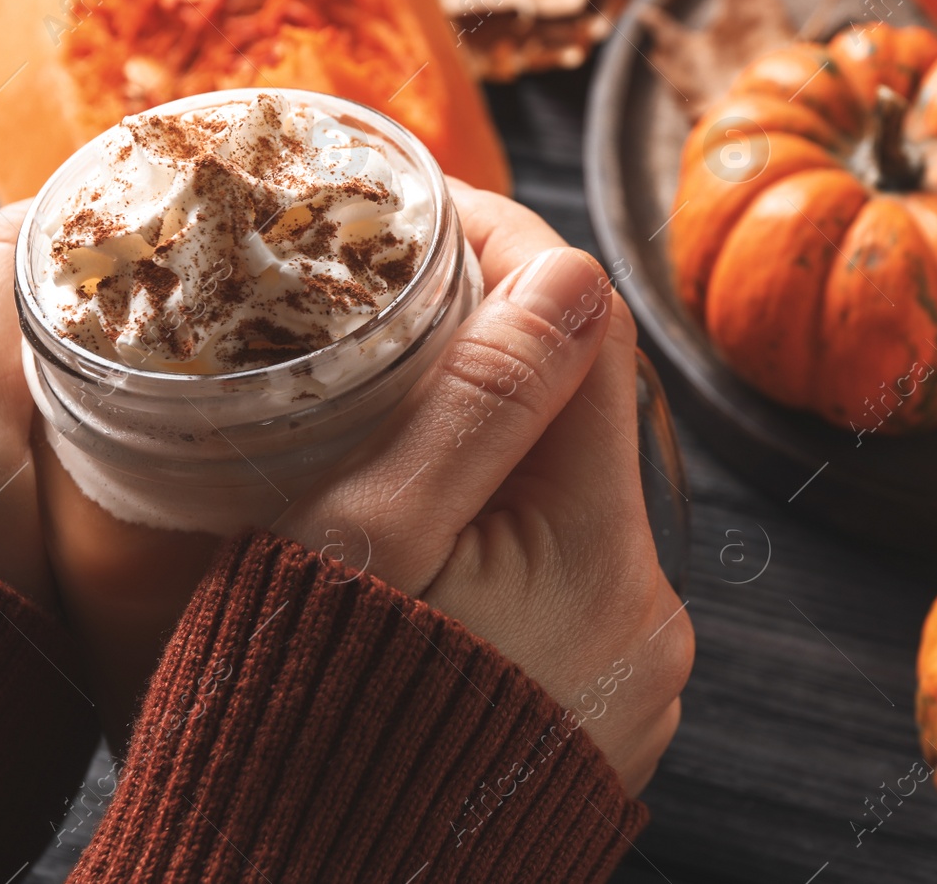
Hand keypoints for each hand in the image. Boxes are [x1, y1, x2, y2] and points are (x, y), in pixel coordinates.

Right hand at [276, 182, 693, 793]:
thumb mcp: (362, 545)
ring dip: (489, 438)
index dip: (508, 252)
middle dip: (488, 342)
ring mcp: (627, 677)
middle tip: (382, 300)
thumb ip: (473, 405)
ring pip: (565, 495)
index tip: (421, 213)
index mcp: (598, 558)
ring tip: (385, 402)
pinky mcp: (593, 714)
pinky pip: (559, 579)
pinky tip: (423, 519)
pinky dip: (499, 528)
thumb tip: (571, 273)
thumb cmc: (293, 722)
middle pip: (579, 417)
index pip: (586, 340)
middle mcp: (643, 617)